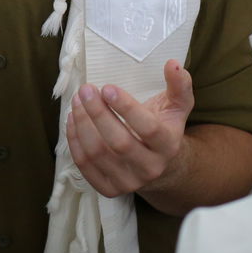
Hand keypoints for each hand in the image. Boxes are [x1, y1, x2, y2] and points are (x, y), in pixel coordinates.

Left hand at [65, 59, 193, 198]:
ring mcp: (128, 182)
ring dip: (82, 124)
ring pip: (98, 154)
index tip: (107, 87)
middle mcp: (150, 168)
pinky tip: (73, 119)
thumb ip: (179, 85)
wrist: (160, 167)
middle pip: (119, 142)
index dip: (126, 107)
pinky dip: (74, 140)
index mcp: (168, 146)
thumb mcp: (177, 106)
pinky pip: (85, 165)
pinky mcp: (109, 189)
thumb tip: (173, 63)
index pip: (147, 128)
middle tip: (86, 90)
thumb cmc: (165, 128)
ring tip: (77, 101)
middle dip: (98, 113)